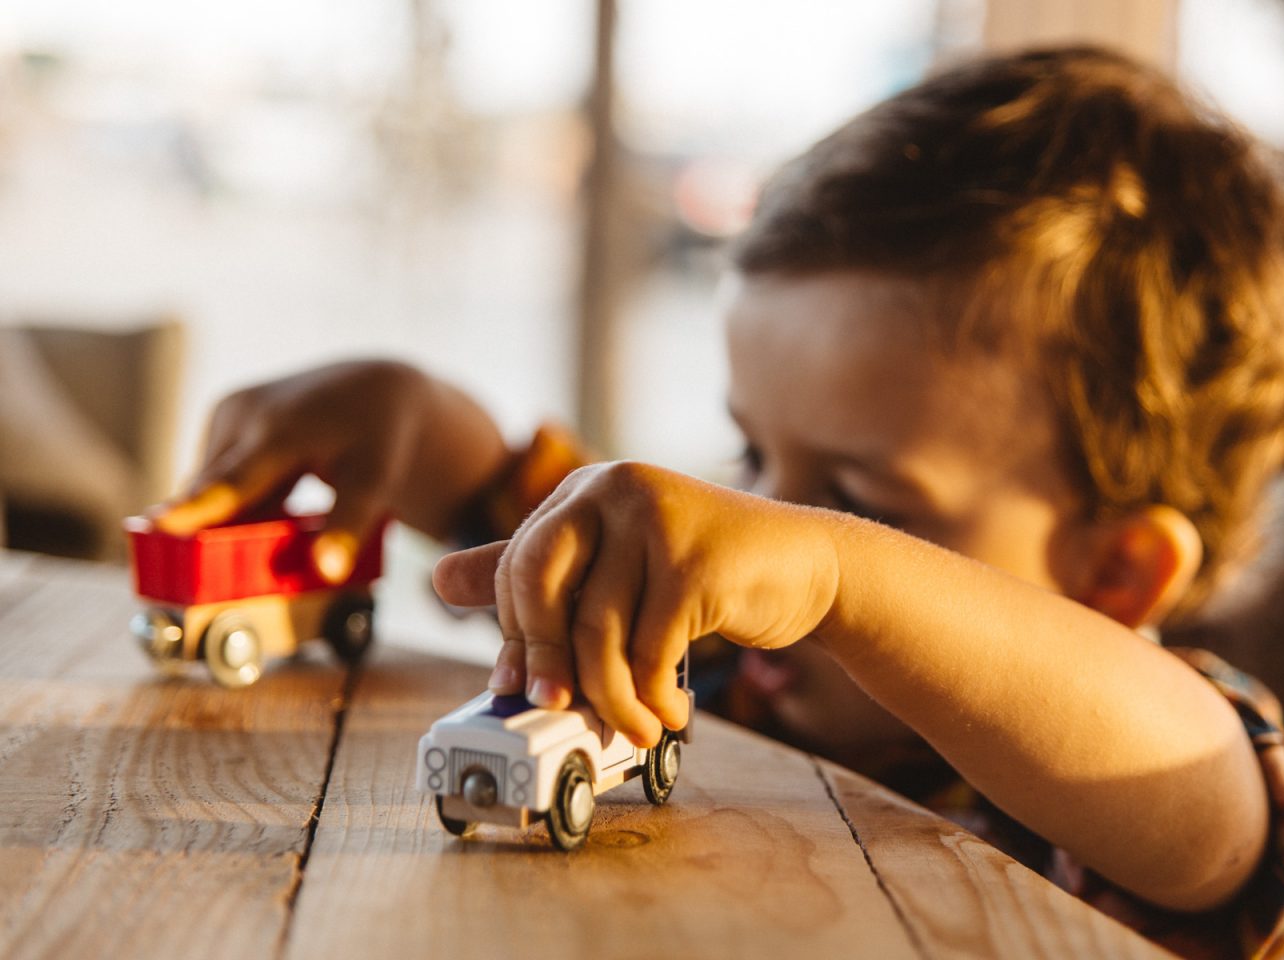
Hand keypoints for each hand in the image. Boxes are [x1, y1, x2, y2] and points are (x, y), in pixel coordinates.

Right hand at [152, 360, 508, 580]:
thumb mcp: (375, 480)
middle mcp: (244, 414)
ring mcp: (227, 413)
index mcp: (281, 428)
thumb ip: (349, 524)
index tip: (160, 528)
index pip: (234, 478)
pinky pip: (215, 475)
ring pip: (210, 486)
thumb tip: (326, 569)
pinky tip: (272, 497)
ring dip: (224, 516)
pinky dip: (232, 499)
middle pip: (211, 490)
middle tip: (192, 576)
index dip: (197, 507)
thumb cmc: (375, 439)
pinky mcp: (221, 420)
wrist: (371, 389)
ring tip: (274, 515)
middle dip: (202, 532)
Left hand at [431, 461, 840, 744]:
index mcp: (586, 489)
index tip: (521, 686)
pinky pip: (648, 650)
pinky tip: (671, 711)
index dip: (514, 635)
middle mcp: (615, 489)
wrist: (807, 565)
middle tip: (558, 710)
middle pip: (540, 585)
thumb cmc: (704, 570)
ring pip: (596, 630)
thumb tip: (439, 579)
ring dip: (610, 697)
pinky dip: (654, 696)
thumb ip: (537, 573)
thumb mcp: (616, 567)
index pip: (518, 564)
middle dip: (543, 661)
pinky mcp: (694, 561)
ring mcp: (656, 519)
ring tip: (633, 727)